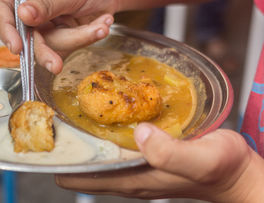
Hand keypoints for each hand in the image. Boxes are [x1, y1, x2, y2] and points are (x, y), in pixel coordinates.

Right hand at [0, 0, 122, 73]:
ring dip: (77, 38)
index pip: (1, 6)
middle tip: (55, 65)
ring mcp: (44, 19)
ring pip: (47, 43)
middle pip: (24, 32)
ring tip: (102, 26)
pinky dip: (84, 38)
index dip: (5, 28)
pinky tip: (101, 25)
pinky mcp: (58, 32)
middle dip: (43, 49)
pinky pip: (64, 46)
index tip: (17, 47)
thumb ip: (46, 4)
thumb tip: (22, 15)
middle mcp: (31, 1)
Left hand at [55, 123, 263, 202]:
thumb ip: (169, 152)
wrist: (238, 173)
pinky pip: (116, 140)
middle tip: (54, 112)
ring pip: (98, 150)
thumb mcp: (199, 160)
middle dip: (67, 142)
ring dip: (84, 133)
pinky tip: (106, 108)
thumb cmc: (221, 170)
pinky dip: (106, 127)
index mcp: (132, 179)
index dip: (61, 159)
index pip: (80, 177)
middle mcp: (127, 173)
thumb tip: (140, 133)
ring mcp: (135, 163)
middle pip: (82, 162)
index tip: (47, 135)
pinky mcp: (146, 151)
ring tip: (72, 106)